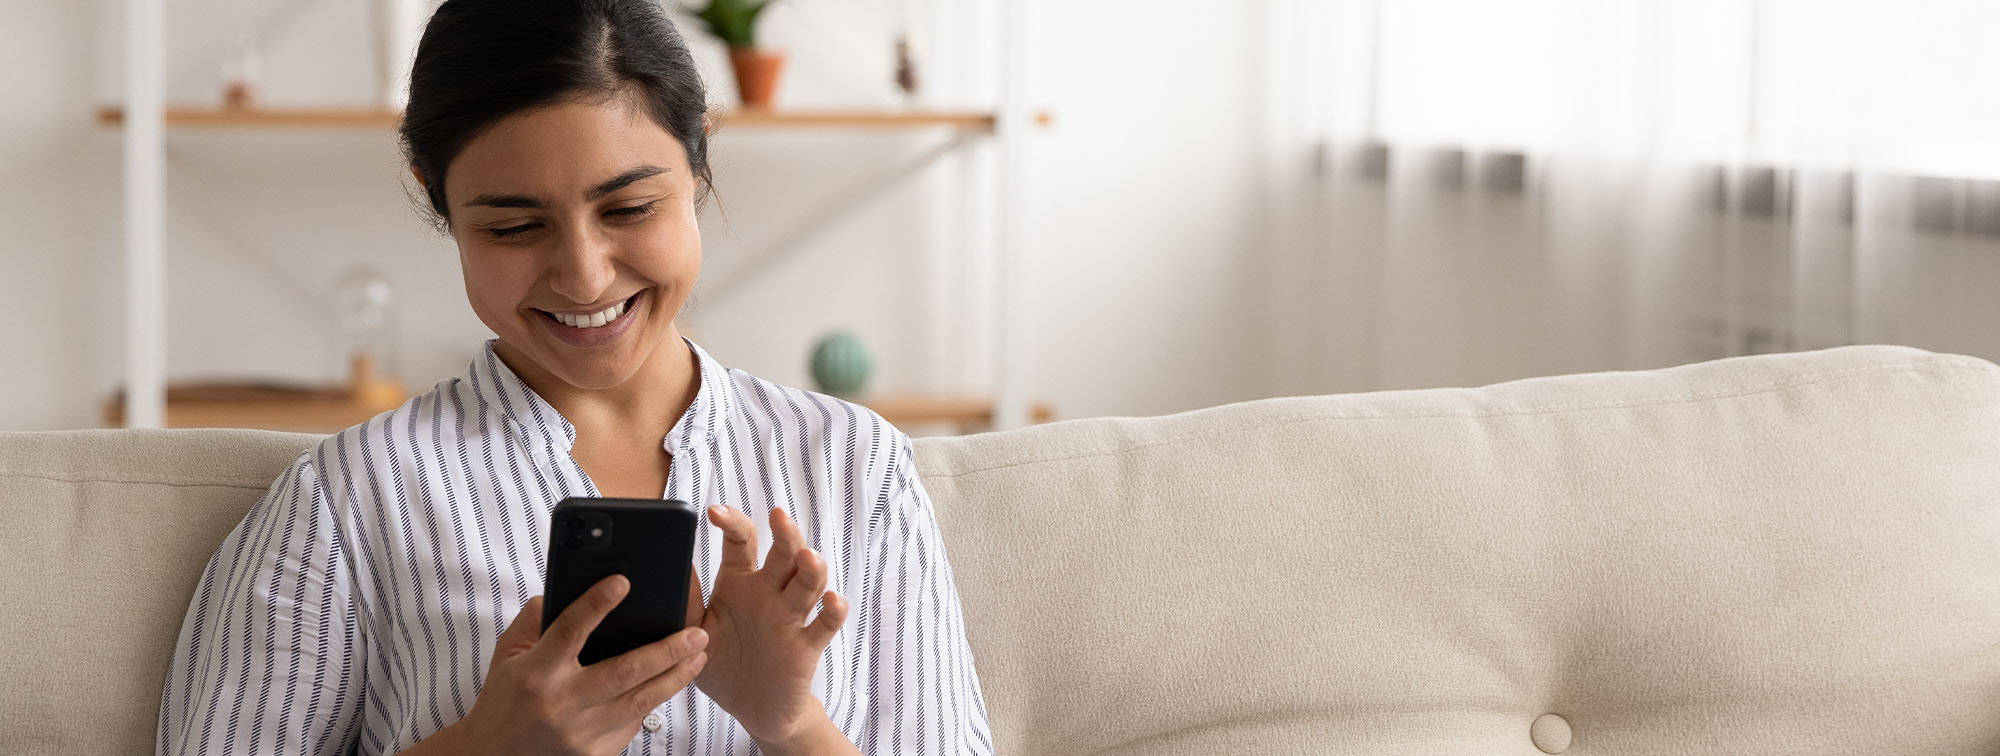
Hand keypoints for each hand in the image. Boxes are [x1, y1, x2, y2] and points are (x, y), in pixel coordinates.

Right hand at [435, 577, 707, 755]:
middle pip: (623, 671)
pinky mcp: (595, 754)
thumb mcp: (507, 655)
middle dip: (666, 650)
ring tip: (699, 654)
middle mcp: (561, 703)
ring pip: (640, 701)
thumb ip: (535, 619)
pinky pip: (632, 724)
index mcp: (536, 672)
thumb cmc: (503, 700)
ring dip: (675, 677)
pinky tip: (670, 682)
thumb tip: (570, 586)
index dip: (596, 604)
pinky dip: (652, 701)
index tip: (622, 581)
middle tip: (697, 632)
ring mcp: (580, 732)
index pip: (570, 630)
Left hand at [686, 505, 848, 748]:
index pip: (741, 542)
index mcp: (739, 583)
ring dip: (812, 568)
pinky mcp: (806, 646)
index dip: (732, 522)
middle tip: (778, 517)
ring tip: (807, 557)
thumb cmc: (722, 664)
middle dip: (785, 534)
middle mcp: (768, 593)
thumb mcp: (696, 631)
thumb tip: (671, 566)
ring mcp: (791, 618)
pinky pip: (824, 625)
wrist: (751, 710)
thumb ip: (686, 602)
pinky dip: (833, 612)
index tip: (714, 512)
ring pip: (809, 582)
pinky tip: (832, 601)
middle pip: (784, 553)